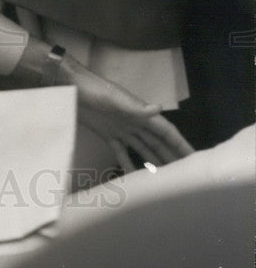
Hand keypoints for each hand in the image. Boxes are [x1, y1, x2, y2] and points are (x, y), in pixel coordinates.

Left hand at [58, 57, 194, 171]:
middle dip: (171, 157)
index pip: (166, 131)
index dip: (180, 144)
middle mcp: (135, 123)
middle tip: (184, 176)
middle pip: (157, 143)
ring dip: (154, 162)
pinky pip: (121, 152)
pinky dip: (127, 164)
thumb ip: (136, 107)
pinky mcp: (108, 134)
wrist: (72, 87)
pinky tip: (133, 177)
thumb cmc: (95, 89)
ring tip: (164, 179)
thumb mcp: (115, 98)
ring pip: (143, 149)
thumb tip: (160, 108)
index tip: (194, 157)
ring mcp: (122, 129)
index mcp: (141, 114)